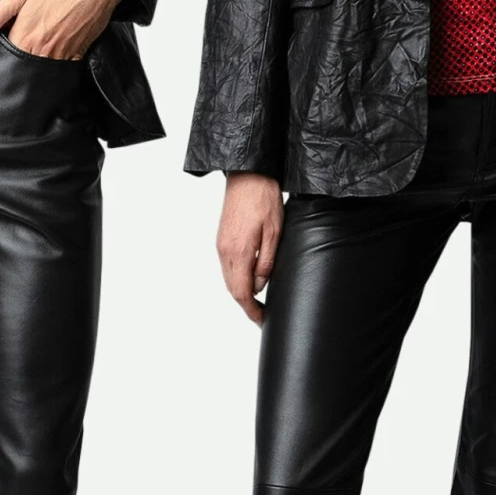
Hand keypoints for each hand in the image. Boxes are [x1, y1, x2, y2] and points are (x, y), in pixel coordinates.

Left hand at [0, 0, 128, 59]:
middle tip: (19, 49)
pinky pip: (63, 67)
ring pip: (43, 70)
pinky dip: (56, 62)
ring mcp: (63, 54)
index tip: (0, 50)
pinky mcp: (79, 53)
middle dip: (18, 62)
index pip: (6, 59)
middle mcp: (43, 51)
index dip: (1, 57)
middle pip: (24, 68)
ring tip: (37, 46)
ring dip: (37, 63)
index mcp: (26, 38)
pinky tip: (54, 49)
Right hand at [218, 172, 284, 323]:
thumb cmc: (263, 199)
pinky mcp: (222, 238)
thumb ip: (266, 262)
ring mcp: (221, 244)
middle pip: (232, 288)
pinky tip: (249, 280)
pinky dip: (236, 279)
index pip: (242, 292)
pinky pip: (227, 267)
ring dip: (241, 292)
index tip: (261, 320)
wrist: (247, 174)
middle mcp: (225, 251)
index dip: (251, 310)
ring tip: (258, 301)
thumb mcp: (274, 232)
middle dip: (246, 305)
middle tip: (262, 315)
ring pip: (228, 278)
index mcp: (238, 252)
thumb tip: (259, 285)